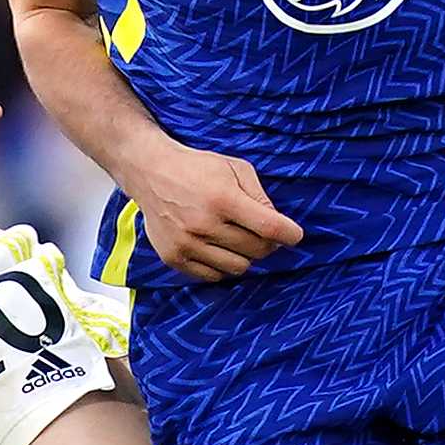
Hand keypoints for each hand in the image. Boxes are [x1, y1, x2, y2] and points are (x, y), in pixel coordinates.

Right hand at [129, 143, 302, 281]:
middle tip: (263, 233)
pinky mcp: (173, 257)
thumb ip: (260, 196)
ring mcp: (186, 244)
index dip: (290, 234)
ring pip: (238, 268)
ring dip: (245, 256)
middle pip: (256, 250)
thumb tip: (279, 226)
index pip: (269, 228)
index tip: (294, 235)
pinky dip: (222, 265)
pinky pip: (213, 276)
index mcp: (223, 198)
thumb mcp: (235, 168)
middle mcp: (204, 224)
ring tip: (238, 238)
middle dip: (268, 243)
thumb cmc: (197, 168)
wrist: (151, 172)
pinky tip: (219, 247)